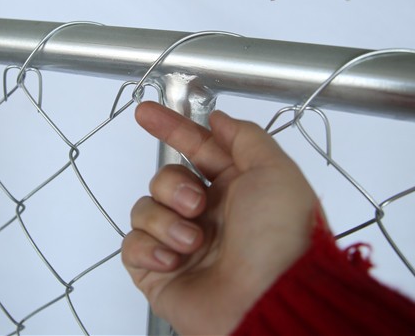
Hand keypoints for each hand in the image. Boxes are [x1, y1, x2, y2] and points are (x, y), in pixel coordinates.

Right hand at [122, 102, 319, 334]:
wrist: (272, 301)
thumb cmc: (282, 240)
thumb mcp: (275, 172)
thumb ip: (245, 137)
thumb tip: (219, 119)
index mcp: (233, 190)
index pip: (194, 150)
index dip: (171, 129)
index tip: (146, 114)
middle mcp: (206, 215)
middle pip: (164, 178)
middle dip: (174, 185)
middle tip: (196, 204)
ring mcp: (180, 244)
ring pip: (145, 209)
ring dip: (167, 221)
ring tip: (194, 242)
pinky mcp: (159, 273)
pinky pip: (132, 245)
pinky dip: (150, 248)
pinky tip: (174, 259)